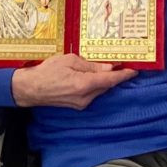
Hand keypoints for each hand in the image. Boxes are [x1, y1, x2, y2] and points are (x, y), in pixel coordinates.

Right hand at [11, 53, 136, 109]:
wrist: (31, 89)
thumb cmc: (48, 71)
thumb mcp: (70, 60)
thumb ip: (91, 65)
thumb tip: (108, 67)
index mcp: (84, 84)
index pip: (110, 80)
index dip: (124, 75)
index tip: (134, 71)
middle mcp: (85, 97)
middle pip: (106, 85)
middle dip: (114, 75)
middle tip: (120, 64)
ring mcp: (81, 103)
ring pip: (99, 90)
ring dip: (103, 80)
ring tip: (103, 67)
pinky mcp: (77, 105)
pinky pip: (92, 94)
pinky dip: (95, 85)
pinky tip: (91, 76)